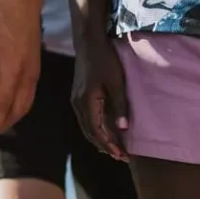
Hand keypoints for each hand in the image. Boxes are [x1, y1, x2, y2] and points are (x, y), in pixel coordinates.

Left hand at [0, 0, 41, 146]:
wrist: (22, 2)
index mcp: (12, 70)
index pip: (2, 103)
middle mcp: (26, 76)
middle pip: (17, 109)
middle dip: (4, 126)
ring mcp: (33, 73)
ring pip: (25, 104)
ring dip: (12, 118)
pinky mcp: (35, 69)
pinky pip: (28, 96)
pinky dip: (18, 107)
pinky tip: (9, 108)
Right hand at [71, 39, 129, 160]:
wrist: (88, 42)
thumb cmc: (105, 59)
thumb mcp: (117, 82)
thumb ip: (120, 106)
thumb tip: (123, 129)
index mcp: (86, 102)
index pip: (97, 132)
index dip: (109, 145)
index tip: (122, 155)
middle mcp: (78, 104)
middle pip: (90, 133)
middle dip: (105, 147)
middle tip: (121, 156)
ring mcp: (76, 100)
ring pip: (87, 128)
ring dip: (100, 140)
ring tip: (115, 149)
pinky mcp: (78, 96)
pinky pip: (86, 120)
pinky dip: (96, 130)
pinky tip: (105, 133)